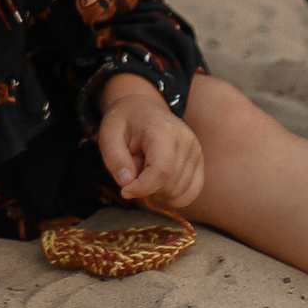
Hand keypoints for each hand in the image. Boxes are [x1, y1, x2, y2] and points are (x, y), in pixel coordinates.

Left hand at [96, 75, 204, 214]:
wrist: (142, 108)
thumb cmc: (123, 123)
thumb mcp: (108, 135)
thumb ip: (115, 159)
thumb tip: (127, 183)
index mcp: (163, 130)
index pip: (161, 171)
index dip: (142, 188)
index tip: (124, 190)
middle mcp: (186, 140)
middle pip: (171, 185)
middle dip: (147, 191)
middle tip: (132, 178)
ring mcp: (196, 150)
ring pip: (181, 192)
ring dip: (159, 195)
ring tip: (144, 178)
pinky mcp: (199, 161)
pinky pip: (193, 191)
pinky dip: (175, 199)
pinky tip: (158, 191)